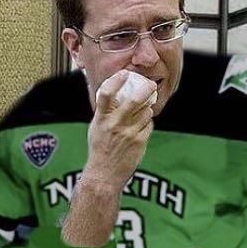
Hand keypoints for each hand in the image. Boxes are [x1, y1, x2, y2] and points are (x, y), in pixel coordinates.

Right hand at [85, 70, 156, 189]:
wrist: (104, 174)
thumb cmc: (99, 150)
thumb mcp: (96, 128)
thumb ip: (105, 113)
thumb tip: (115, 96)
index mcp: (101, 119)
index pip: (107, 93)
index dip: (116, 79)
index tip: (125, 73)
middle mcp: (115, 124)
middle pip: (135, 100)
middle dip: (146, 89)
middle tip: (151, 84)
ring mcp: (128, 133)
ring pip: (146, 112)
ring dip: (146, 110)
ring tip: (142, 113)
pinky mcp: (139, 141)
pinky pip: (149, 125)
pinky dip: (146, 125)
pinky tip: (140, 130)